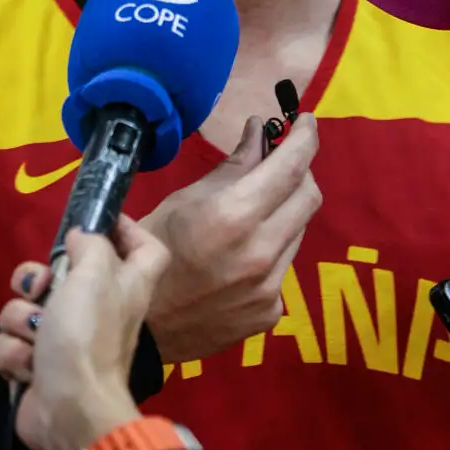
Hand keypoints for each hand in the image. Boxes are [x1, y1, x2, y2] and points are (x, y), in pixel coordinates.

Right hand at [0, 216, 169, 449]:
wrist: (69, 412)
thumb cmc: (88, 337)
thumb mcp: (95, 275)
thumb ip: (91, 245)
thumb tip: (81, 237)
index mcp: (126, 285)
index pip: (145, 248)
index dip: (127, 229)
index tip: (97, 220)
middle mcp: (99, 309)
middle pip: (64, 274)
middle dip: (38, 278)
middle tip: (40, 288)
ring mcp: (65, 340)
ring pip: (25, 309)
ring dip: (22, 322)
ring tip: (36, 338)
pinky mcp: (36, 367)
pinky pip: (11, 343)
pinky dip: (15, 355)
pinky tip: (28, 367)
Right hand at [140, 112, 320, 362]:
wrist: (141, 327)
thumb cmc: (151, 249)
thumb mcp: (185, 199)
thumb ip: (233, 167)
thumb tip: (260, 132)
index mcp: (234, 215)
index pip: (291, 167)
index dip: (305, 138)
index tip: (307, 122)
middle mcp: (261, 251)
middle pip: (308, 197)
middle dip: (300, 172)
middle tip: (280, 163)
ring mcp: (270, 286)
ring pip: (298, 231)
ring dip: (284, 212)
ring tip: (255, 210)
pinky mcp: (270, 311)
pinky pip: (284, 267)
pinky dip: (272, 250)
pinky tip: (242, 255)